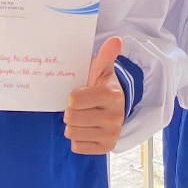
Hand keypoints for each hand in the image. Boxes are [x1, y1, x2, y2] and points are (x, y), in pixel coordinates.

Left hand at [64, 37, 125, 154]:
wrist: (116, 108)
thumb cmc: (102, 87)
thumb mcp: (101, 70)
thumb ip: (105, 55)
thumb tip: (115, 40)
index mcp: (112, 96)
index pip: (74, 101)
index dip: (72, 97)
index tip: (80, 94)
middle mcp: (115, 117)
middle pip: (71, 118)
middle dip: (71, 112)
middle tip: (81, 108)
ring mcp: (112, 134)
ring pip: (72, 133)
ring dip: (74, 126)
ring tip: (84, 118)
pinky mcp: (107, 148)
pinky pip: (77, 147)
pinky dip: (78, 139)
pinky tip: (87, 130)